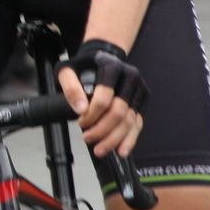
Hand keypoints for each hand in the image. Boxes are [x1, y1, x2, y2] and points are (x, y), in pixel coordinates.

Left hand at [55, 40, 147, 158]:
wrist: (102, 58)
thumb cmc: (84, 66)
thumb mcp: (68, 70)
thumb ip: (70, 87)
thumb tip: (80, 109)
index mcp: (112, 67)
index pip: (105, 97)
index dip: (92, 114)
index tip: (80, 123)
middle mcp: (130, 78)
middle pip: (120, 111)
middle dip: (103, 129)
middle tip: (87, 138)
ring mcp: (138, 89)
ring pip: (130, 120)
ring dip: (115, 139)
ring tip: (100, 150)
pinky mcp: (141, 100)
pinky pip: (138, 123)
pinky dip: (130, 139)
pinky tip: (121, 151)